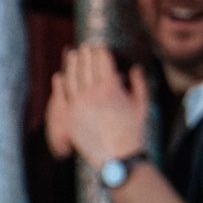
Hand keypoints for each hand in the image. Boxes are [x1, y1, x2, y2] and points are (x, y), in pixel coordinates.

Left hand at [51, 42, 149, 166]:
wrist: (117, 156)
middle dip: (86, 53)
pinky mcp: (70, 116)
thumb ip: (139, 83)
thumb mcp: (142, 105)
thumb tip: (134, 68)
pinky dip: (61, 83)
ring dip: (72, 64)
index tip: (99, 46)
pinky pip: (63, 95)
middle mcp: (92, 93)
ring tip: (73, 54)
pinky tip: (61, 75)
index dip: (100, 51)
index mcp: (111, 87)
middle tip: (86, 46)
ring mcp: (79, 104)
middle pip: (86, 66)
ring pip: (72, 77)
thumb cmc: (132, 131)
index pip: (102, 61)